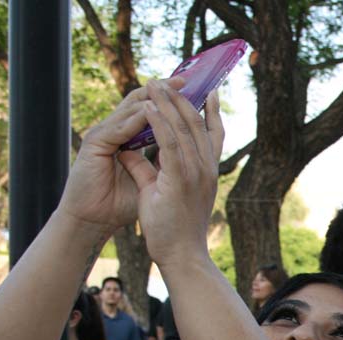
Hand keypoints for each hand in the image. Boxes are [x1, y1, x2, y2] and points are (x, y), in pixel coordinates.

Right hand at [55, 78, 182, 236]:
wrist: (92, 221)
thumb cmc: (119, 205)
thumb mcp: (150, 183)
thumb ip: (162, 165)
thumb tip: (187, 157)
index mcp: (129, 139)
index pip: (153, 113)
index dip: (173, 103)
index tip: (196, 93)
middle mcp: (117, 132)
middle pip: (141, 103)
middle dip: (165, 91)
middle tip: (185, 78)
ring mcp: (104, 135)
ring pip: (130, 108)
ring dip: (150, 96)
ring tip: (169, 86)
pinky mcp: (94, 142)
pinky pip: (119, 125)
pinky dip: (135, 118)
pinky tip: (150, 110)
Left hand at [119, 83, 224, 267]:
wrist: (181, 256)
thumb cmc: (173, 231)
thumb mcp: (160, 193)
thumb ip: (147, 170)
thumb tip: (129, 152)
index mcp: (207, 173)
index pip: (213, 135)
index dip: (210, 111)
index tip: (206, 91)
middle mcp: (206, 170)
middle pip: (197, 124)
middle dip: (182, 99)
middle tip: (168, 80)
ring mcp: (196, 175)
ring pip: (183, 129)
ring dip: (168, 104)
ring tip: (154, 85)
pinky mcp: (180, 181)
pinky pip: (169, 144)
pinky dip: (158, 123)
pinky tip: (148, 108)